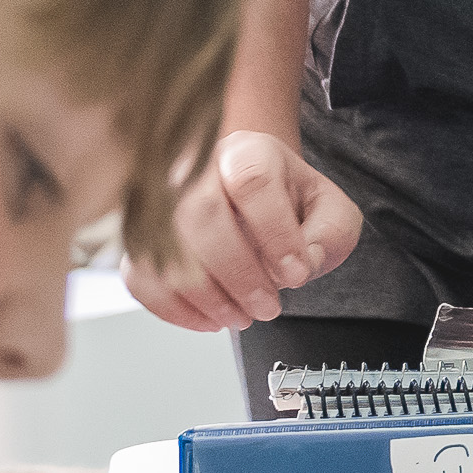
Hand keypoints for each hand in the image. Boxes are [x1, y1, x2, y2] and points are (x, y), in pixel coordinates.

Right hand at [130, 129, 364, 332]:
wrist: (258, 206)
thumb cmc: (292, 207)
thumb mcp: (332, 214)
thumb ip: (330, 234)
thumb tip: (301, 262)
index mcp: (248, 151)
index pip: (252, 181)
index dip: (275, 234)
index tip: (296, 273)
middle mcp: (197, 168)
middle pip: (201, 214)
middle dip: (238, 273)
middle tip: (267, 307)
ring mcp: (161, 201)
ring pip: (164, 246)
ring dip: (205, 296)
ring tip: (241, 318)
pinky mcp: (141, 237)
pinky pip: (140, 274)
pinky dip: (173, 308)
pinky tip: (209, 320)